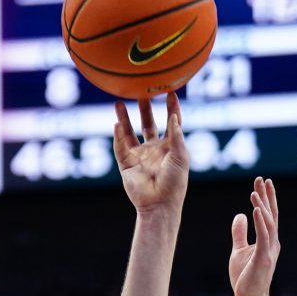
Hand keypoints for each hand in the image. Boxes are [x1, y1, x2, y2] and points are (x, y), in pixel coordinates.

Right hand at [114, 93, 187, 215]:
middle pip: (148, 124)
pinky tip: (116, 124)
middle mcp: (154, 150)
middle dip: (145, 109)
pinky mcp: (126, 164)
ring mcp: (139, 156)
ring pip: (129, 133)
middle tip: (140, 92)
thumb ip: (176, 136)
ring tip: (119, 102)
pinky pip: (120, 147)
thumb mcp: (180, 156)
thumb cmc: (174, 182)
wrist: (159, 204)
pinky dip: (118, 135)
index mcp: (170, 147)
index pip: (171, 123)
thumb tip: (173, 116)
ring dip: (124, 118)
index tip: (170, 92)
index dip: (171, 108)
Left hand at [228, 177, 280, 295]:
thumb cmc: (244, 277)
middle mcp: (272, 242)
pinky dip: (261, 221)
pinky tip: (256, 209)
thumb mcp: (239, 250)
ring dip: (262, 205)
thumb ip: (240, 232)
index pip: (268, 215)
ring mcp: (269, 250)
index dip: (265, 198)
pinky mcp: (263, 258)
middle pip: (271, 214)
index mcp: (267, 240)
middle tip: (263, 179)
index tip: (261, 182)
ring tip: (255, 191)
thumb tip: (240, 214)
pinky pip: (263, 236)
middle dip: (267, 196)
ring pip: (269, 222)